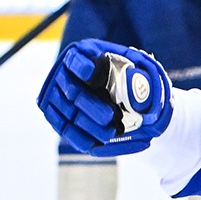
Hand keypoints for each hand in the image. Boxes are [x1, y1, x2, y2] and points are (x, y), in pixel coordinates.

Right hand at [37, 38, 173, 155]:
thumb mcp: (126, 60)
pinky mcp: (54, 116)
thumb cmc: (117, 70)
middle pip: (73, 92)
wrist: (103, 87)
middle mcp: (62, 75)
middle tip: (109, 116)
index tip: (90, 71)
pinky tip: (99, 144)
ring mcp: (54, 97)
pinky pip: (67, 131)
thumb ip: (135, 64)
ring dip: (90, 127)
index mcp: (79, 55)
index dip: (79, 65)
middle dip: (91, 106)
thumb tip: (146, 71)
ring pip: (69, 115)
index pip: (74, 59)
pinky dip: (82, 139)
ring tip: (111, 133)